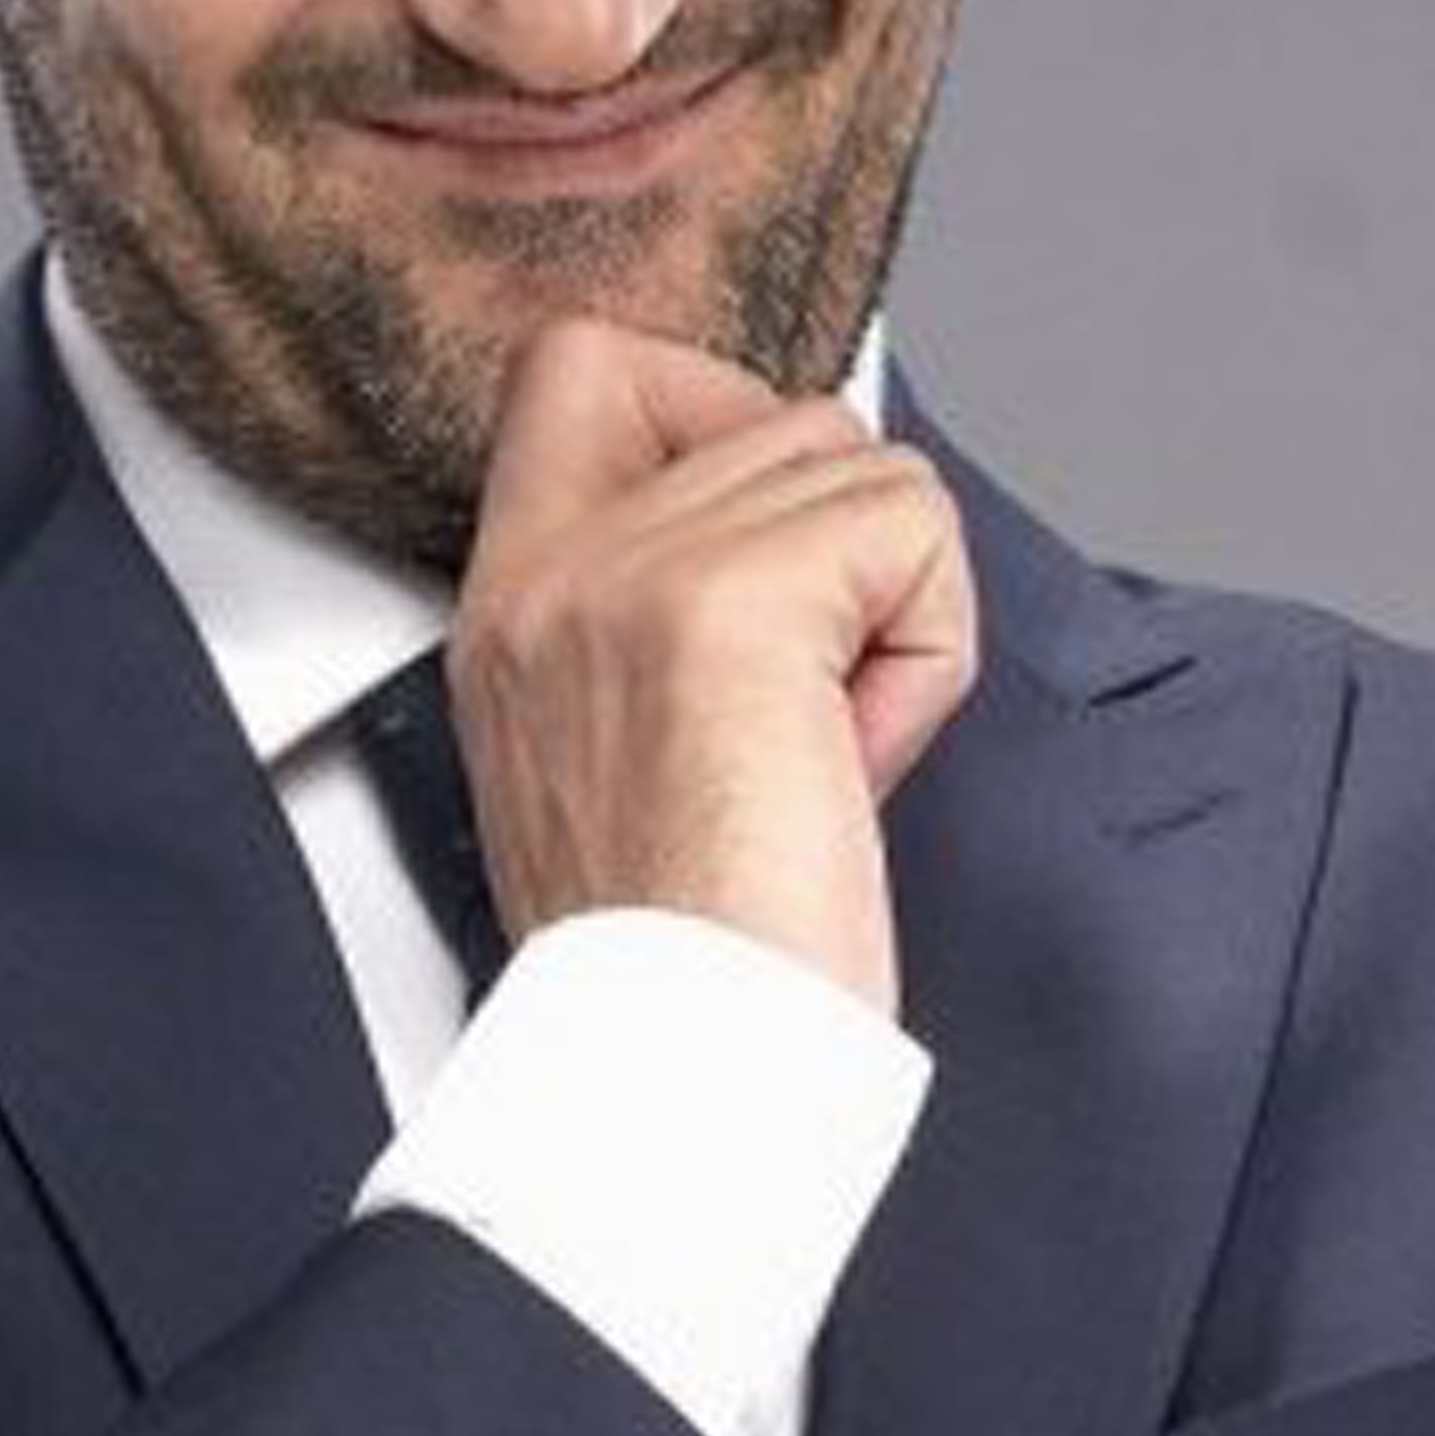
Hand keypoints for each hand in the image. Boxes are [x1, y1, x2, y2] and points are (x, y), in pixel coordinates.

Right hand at [449, 317, 976, 1016]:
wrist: (680, 1072)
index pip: (579, 363)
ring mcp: (629, 570)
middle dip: (839, 556)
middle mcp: (549, 567)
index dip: (710, 409)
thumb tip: (806, 521)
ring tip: (821, 746)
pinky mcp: (730, 604)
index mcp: (509, 597)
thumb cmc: (684, 956)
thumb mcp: (616, 743)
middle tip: (798, 715)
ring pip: (858, 464)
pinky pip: (910, 526)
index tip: (768, 560)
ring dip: (889, 609)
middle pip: (776, 411)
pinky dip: (925, 648)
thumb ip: (662, 605)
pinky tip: (855, 755)